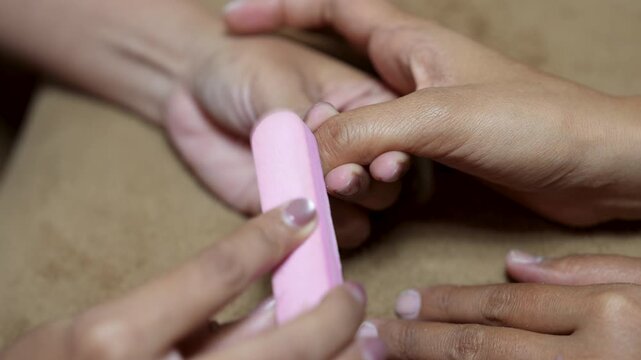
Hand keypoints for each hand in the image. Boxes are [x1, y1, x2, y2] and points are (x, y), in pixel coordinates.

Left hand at [0, 0, 408, 247]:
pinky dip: (318, 235)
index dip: (395, 151)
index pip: (398, 136)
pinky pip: (314, 230)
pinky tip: (308, 226)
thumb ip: (307, 121)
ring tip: (325, 201)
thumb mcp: (275, 77)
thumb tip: (337, 167)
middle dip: (370, 185)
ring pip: (356, 212)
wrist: (186, 81)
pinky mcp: (284, 204)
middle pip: (384, 180)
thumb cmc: (237, 64)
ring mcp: (318, 178)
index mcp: (360, 104)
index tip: (378, 159)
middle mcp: (347, 143)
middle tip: (345, 180)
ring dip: (347, 215)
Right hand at [0, 199, 385, 359]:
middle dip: (330, 314)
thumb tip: (273, 300)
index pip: (216, 271)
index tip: (304, 210)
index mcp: (116, 339)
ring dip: (337, 356)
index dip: (270, 235)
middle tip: (352, 291)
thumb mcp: (109, 324)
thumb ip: (192, 313)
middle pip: (281, 345)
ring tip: (365, 338)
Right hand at [225, 0, 640, 225]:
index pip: (331, 6)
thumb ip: (364, 132)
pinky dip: (351, 164)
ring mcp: (420, 112)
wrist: (596, 164)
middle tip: (258, 115)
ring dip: (321, 139)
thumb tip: (304, 157)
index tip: (233, 18)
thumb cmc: (534, 121)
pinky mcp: (435, 149)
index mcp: (407, 43)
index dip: (279, 5)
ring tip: (297, 163)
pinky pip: (375, 150)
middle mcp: (408, 74)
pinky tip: (340, 181)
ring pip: (351, 118)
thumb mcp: (437, 117)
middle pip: (332, 66)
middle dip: (290, 84)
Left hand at [367, 251, 640, 358]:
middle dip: (420, 342)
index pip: (504, 305)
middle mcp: (597, 354)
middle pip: (484, 346)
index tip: (402, 302)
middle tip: (373, 337)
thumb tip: (513, 266)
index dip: (445, 304)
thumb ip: (587, 271)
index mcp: (614, 311)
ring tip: (388, 359)